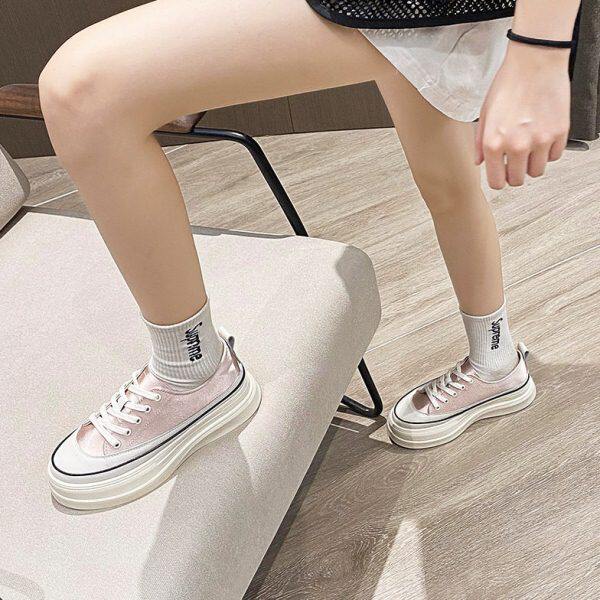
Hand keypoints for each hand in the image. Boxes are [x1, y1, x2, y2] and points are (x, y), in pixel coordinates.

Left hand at [476, 42, 570, 188]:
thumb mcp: (485, 114)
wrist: (535, 61)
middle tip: (515, 161)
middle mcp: (517, 146)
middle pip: (518, 180)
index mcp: (493, 143)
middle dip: (515, 173)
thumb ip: (480, 142)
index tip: (502, 175)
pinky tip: (543, 136)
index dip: (499, 180)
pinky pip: (555, 156)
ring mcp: (540, 141)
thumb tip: (479, 162)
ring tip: (529, 146)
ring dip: (532, 163)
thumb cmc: (508, 84)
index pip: (497, 182)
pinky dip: (549, 151)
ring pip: (537, 171)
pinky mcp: (559, 133)